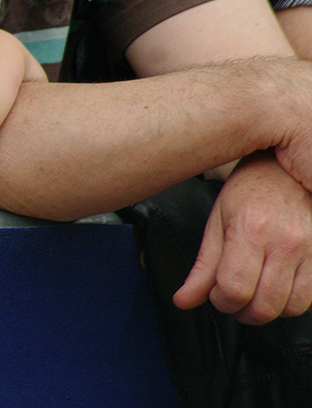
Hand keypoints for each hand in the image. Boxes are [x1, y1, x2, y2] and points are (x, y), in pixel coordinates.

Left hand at [174, 152, 311, 323]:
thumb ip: (203, 266)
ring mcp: (311, 250)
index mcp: (250, 230)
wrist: (286, 170)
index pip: (235, 288)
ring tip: (256, 295)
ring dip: (270, 311)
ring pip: (293, 308)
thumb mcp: (218, 221)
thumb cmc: (250, 190)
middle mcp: (285, 242)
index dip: (221, 301)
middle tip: (234, 301)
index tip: (216, 295)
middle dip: (243, 312)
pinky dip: (294, 302)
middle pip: (265, 305)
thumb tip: (183, 300)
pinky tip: (279, 288)